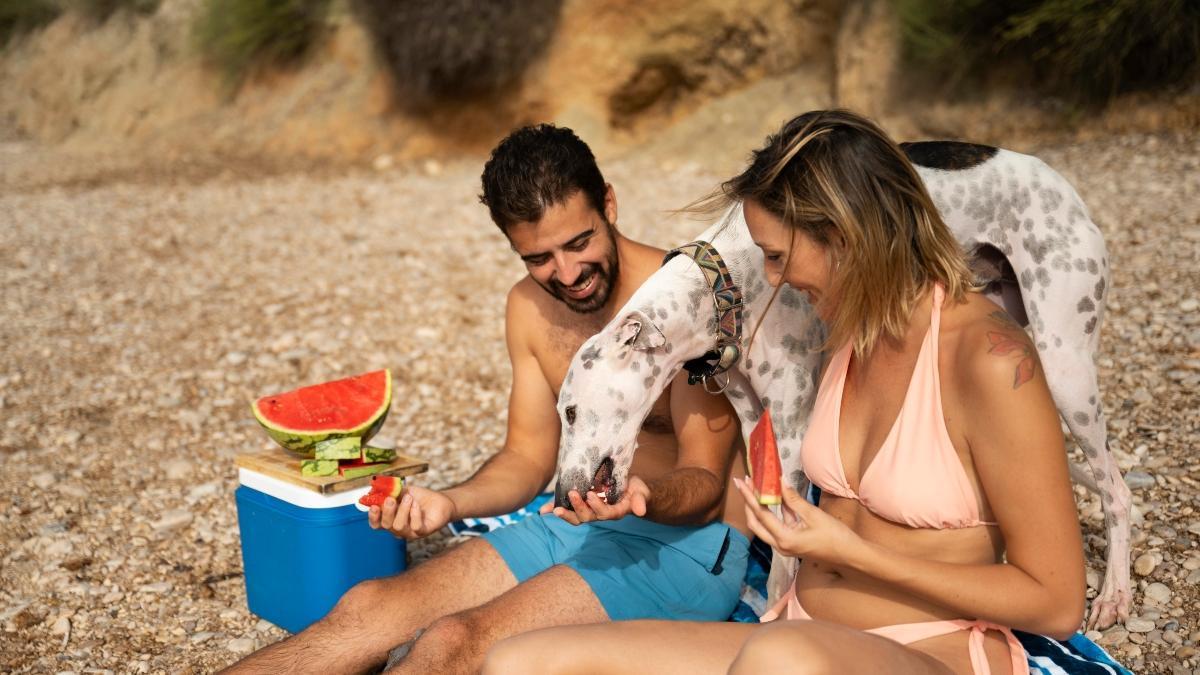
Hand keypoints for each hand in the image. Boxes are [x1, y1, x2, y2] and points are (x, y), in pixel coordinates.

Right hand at [368, 484, 455, 539]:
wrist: (440, 500)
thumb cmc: (420, 498)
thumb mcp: (403, 492)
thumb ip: (391, 491)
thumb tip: (378, 487)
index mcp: (391, 520)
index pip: (376, 524)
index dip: (373, 517)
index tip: (373, 505)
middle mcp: (399, 529)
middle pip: (386, 525)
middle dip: (387, 511)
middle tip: (391, 499)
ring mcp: (411, 532)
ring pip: (399, 526)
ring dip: (402, 510)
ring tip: (409, 498)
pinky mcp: (424, 531)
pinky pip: (416, 527)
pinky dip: (415, 514)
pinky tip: (416, 504)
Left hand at [539, 475, 651, 525]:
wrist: (629, 488)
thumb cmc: (635, 490)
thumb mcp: (641, 492)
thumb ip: (640, 500)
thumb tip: (641, 512)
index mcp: (614, 512)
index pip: (605, 513)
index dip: (597, 506)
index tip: (590, 494)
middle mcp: (600, 513)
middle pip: (587, 517)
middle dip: (578, 508)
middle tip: (572, 494)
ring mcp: (589, 510)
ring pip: (576, 517)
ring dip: (566, 513)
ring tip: (555, 508)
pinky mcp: (581, 504)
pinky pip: (568, 509)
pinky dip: (555, 508)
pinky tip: (543, 510)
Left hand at [733, 477, 862, 565]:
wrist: (851, 554)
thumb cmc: (835, 536)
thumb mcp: (813, 515)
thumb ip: (793, 499)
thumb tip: (779, 480)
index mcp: (784, 539)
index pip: (760, 514)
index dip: (749, 496)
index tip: (741, 481)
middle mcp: (780, 545)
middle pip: (756, 522)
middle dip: (748, 502)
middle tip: (745, 482)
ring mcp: (785, 545)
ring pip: (764, 524)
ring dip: (760, 506)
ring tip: (756, 485)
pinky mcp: (791, 542)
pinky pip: (778, 525)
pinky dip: (775, 511)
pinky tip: (775, 495)